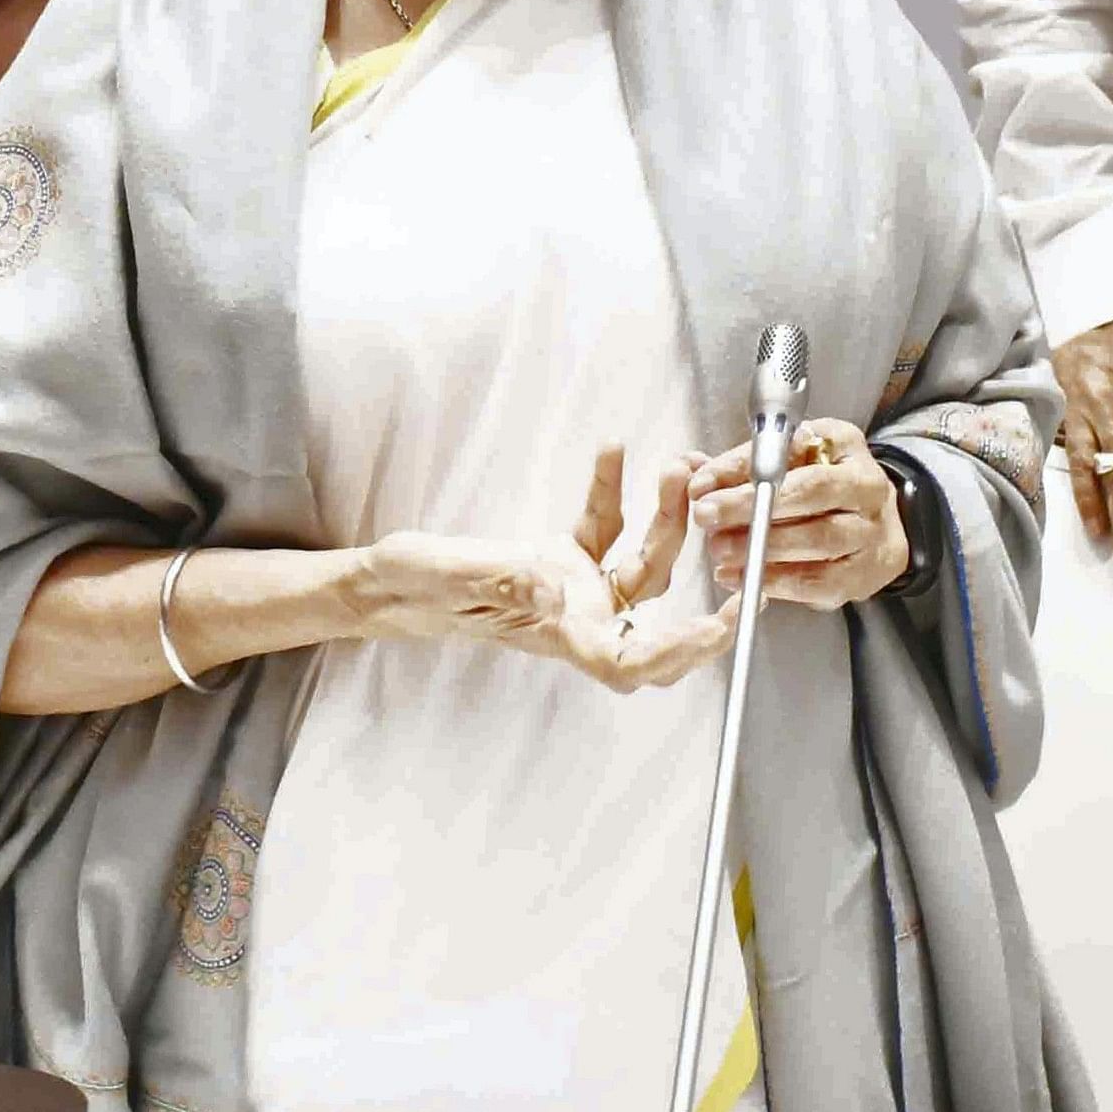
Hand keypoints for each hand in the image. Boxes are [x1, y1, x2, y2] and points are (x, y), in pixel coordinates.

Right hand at [342, 445, 730, 691]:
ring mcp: (573, 589)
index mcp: (558, 636)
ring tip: (668, 464)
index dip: (685, 649)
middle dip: (690, 552)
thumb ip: (501, 583)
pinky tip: (609, 451)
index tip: (726, 622)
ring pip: (640, 558)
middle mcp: (577, 617)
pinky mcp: (562, 558)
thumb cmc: (410, 591)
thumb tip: (555, 588)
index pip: (634, 659)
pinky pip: (603, 525)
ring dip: (661, 511)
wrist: (386, 584)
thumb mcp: (450, 579)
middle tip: (721, 513)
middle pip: (656, 601)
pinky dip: (609, 490)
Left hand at [689, 419, 910, 607]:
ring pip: (818, 538)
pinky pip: (817, 580)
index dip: (743, 467)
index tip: (703, 483)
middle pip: (812, 492)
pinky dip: (775, 581)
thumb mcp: (790, 462)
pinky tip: (742, 577)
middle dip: (751, 505)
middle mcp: (866, 486)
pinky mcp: (862, 574)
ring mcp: (870, 532)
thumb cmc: (823, 489)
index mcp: (845, 446)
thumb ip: (745, 467)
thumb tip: (700, 483)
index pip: (793, 450)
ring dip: (762, 546)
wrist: (875, 528)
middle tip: (707, 515)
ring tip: (720, 550)